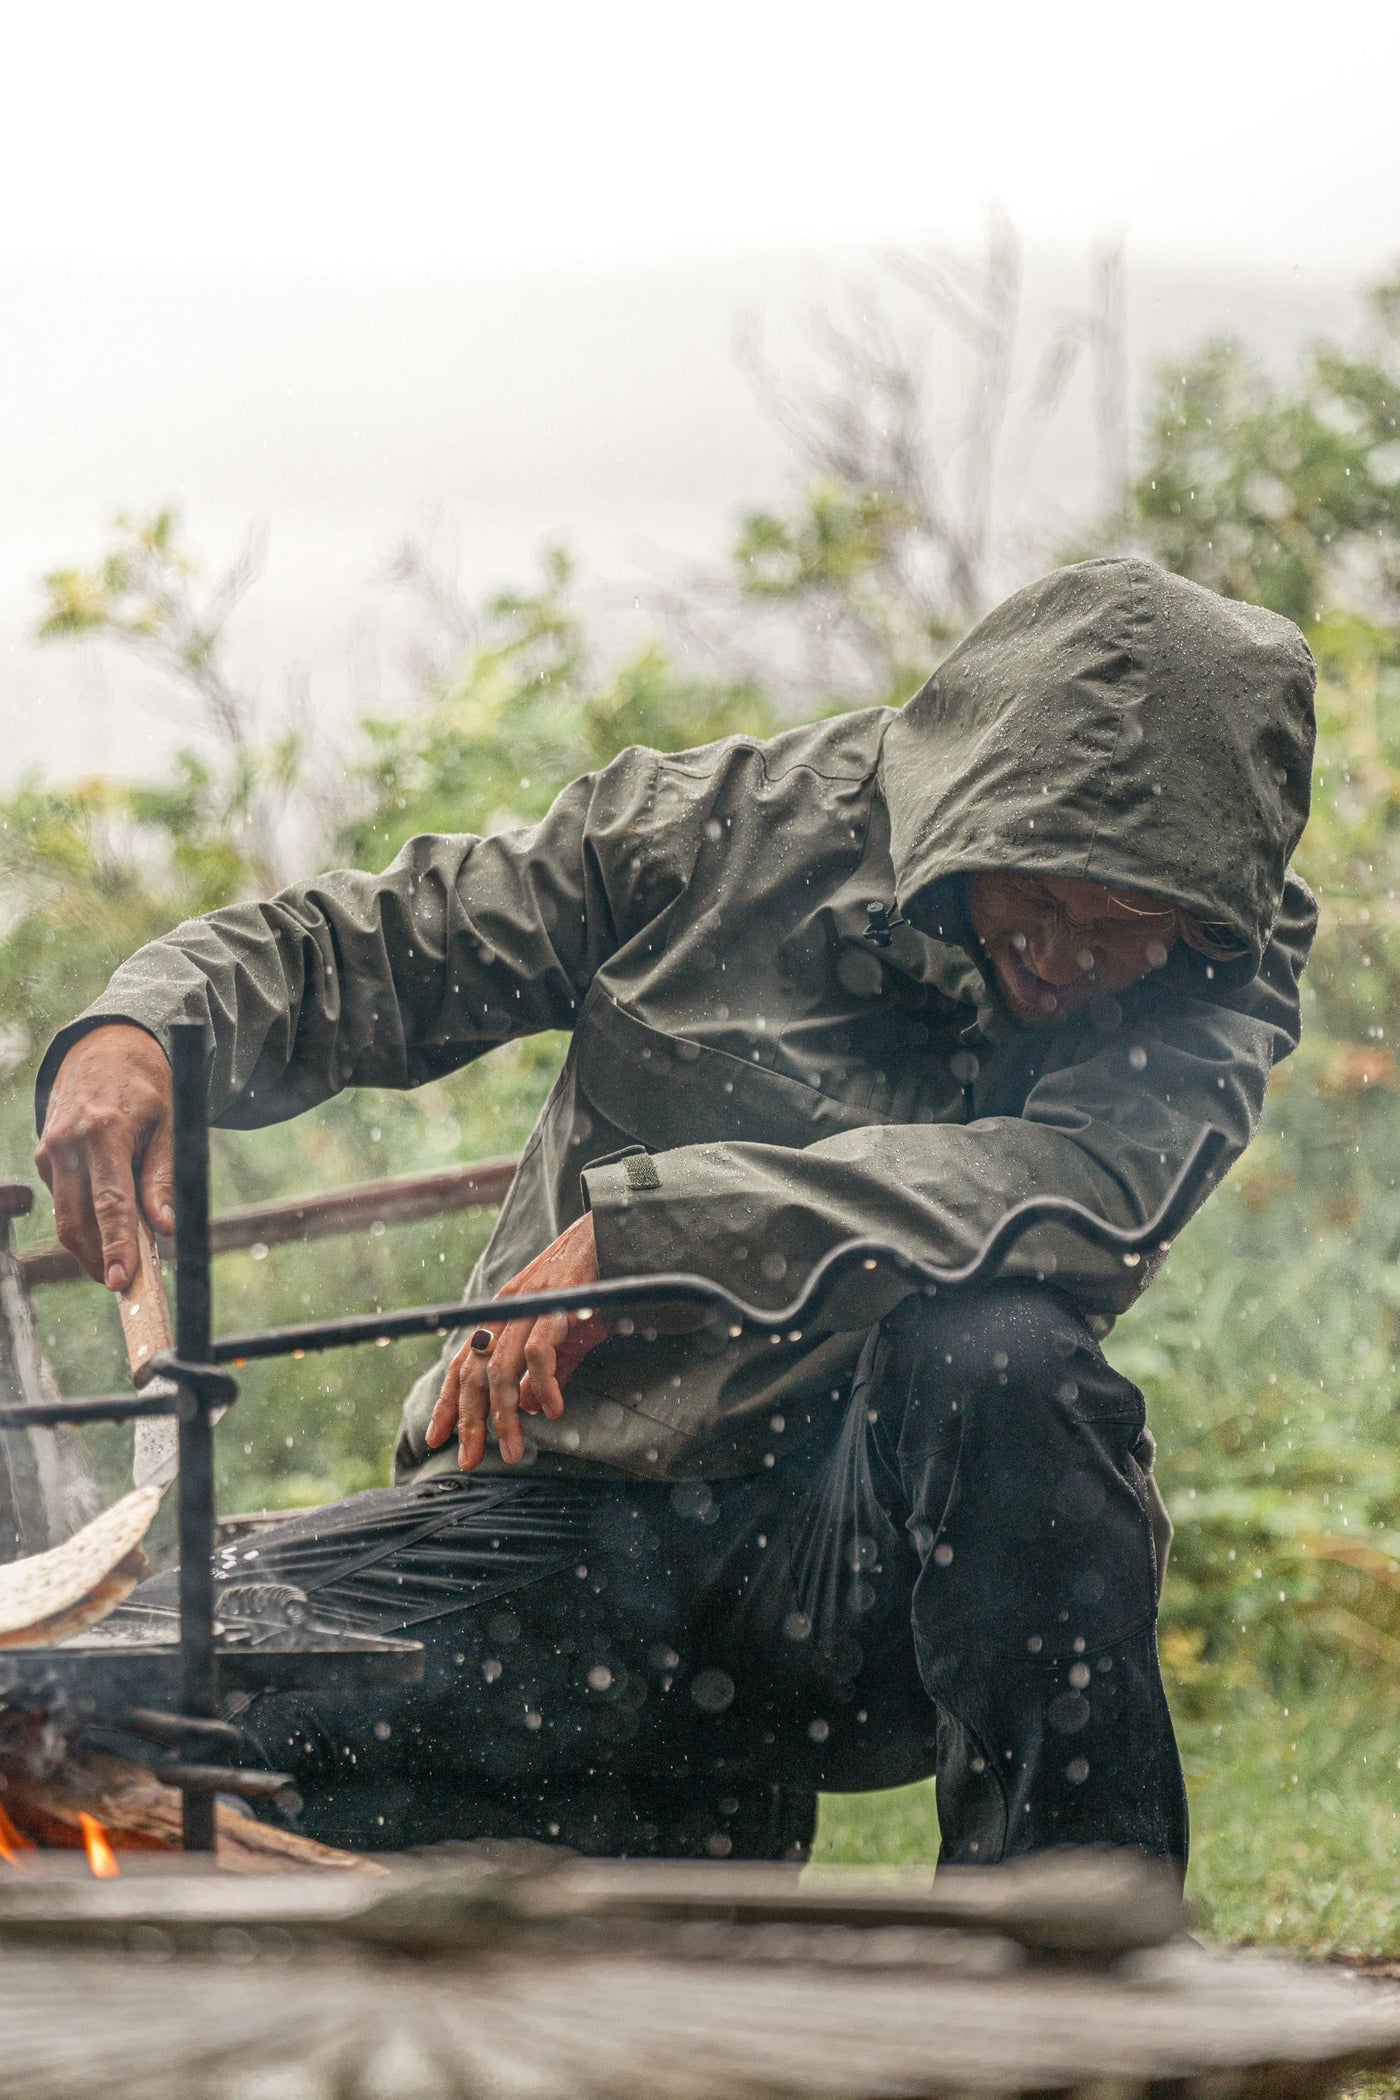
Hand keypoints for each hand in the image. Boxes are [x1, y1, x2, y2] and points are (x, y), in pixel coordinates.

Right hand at [34, 1024, 174, 1290]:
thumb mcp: (169, 1124)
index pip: (110, 1203)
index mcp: (105, 1132)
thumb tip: (164, 1227)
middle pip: (76, 1220)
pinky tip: (107, 1222)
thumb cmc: (146, 1087)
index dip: (116, 1246)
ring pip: (65, 1216)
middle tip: (123, 1284)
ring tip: (121, 1258)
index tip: (121, 1281)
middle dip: (98, 1259)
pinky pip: (63, 1199)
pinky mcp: (43, 1155)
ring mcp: (50, 1149)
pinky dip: (84, 1219)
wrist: (105, 1048)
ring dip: (90, 1245)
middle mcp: (68, 1142)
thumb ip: (164, 1177)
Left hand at [426, 1212, 604, 1470]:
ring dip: (505, 1416)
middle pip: (474, 1373)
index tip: (435, 1440)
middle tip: (471, 1461)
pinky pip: (538, 1351)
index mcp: (500, 1316)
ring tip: (514, 1451)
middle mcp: (505, 1310)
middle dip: (470, 1421)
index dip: (447, 1402)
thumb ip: (549, 1371)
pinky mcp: (556, 1301)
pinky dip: (544, 1383)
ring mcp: (529, 1305)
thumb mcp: (565, 1334)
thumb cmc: (590, 1285)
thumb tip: (533, 1408)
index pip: (462, 1364)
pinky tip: (553, 1411)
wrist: (613, 1235)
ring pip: (501, 1369)